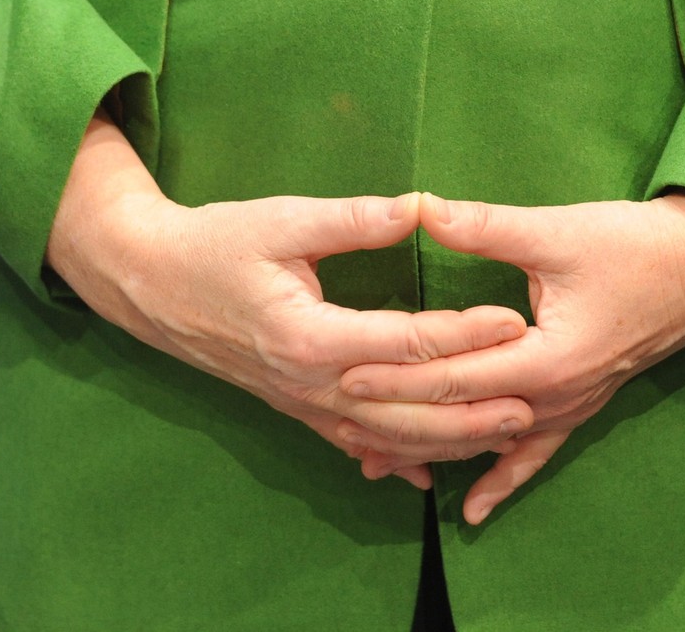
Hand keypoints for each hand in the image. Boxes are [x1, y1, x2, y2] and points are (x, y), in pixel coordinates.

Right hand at [46, 113, 533, 488]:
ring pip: (386, 439)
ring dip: (446, 442)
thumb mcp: (282, 220)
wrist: (153, 285)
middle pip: (405, 409)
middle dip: (471, 409)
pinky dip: (394, 460)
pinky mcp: (296, 408)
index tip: (514, 321)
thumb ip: (354, 219)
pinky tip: (425, 476)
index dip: (464, 334)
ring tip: (500, 437)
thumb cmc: (216, 245)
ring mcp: (302, 404)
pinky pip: (353, 444)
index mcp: (310, 335)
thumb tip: (421, 207)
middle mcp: (310, 383)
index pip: (406, 343)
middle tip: (530, 403)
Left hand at [339, 192, 684, 519]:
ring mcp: (569, 409)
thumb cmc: (635, 247)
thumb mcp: (557, 233)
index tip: (345, 378)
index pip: (454, 376)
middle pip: (462, 419)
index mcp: (546, 358)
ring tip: (375, 463)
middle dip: (400, 422)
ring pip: (487, 442)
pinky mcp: (579, 406)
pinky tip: (473, 513)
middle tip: (340, 425)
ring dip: (432, 450)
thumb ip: (485, 227)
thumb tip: (419, 206)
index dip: (397, 376)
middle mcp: (556, 398)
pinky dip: (500, 480)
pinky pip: (532, 454)